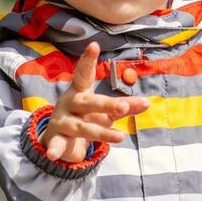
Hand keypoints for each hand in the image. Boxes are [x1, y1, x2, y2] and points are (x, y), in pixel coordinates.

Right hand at [39, 41, 150, 162]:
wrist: (59, 139)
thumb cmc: (86, 118)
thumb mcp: (106, 111)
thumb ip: (125, 107)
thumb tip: (148, 103)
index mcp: (81, 91)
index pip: (84, 74)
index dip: (88, 60)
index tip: (93, 45)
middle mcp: (69, 103)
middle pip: (88, 102)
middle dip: (106, 104)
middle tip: (124, 106)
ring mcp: (62, 121)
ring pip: (81, 127)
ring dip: (101, 133)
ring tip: (119, 137)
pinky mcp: (56, 138)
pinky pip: (56, 144)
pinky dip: (54, 149)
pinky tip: (53, 155)